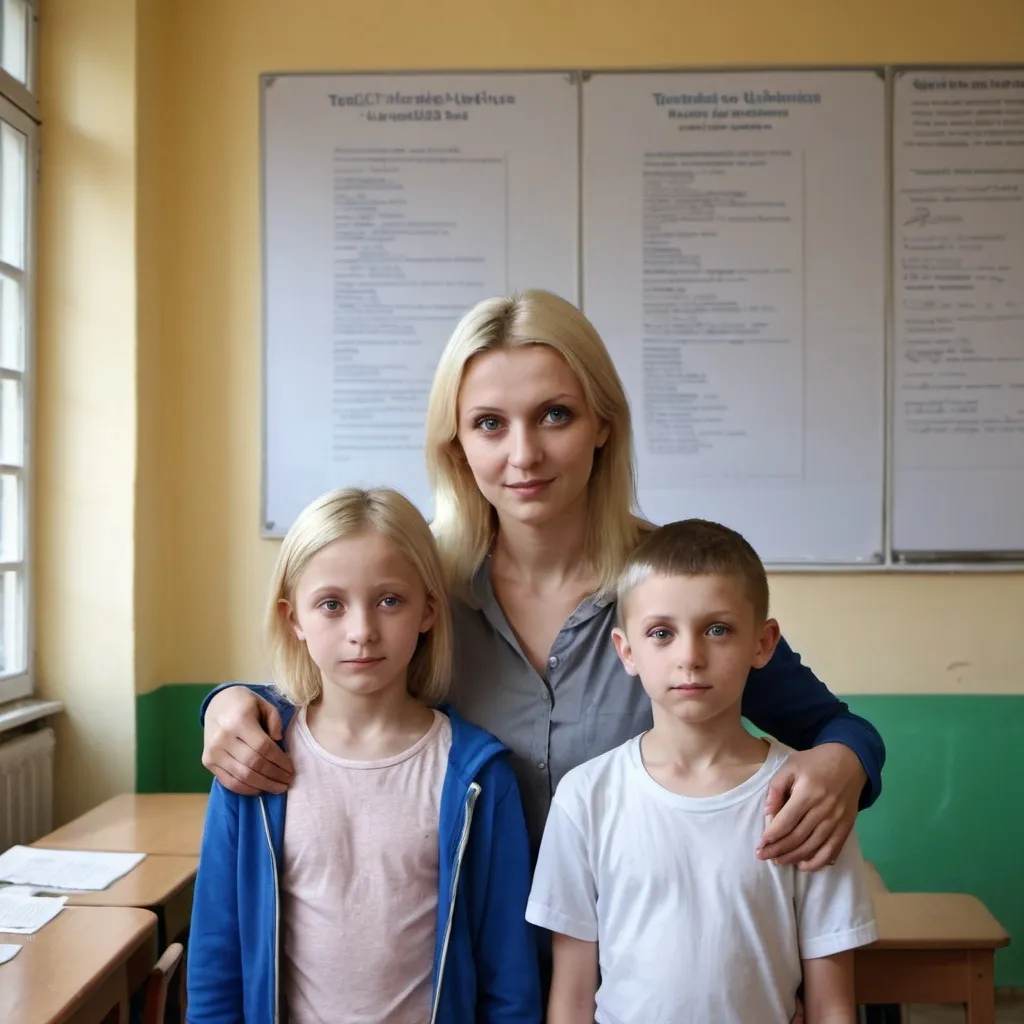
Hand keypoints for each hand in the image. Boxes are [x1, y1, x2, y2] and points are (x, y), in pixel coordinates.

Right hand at [201, 687, 293, 795]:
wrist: (216, 704)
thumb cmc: (245, 705)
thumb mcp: (264, 704)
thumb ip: (275, 721)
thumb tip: (278, 741)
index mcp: (239, 720)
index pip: (263, 747)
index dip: (280, 761)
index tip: (291, 768)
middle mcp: (223, 737)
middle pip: (253, 764)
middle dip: (274, 776)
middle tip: (287, 781)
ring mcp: (213, 751)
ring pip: (241, 776)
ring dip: (263, 785)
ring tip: (277, 787)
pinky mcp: (207, 762)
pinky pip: (228, 781)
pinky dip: (246, 789)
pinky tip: (259, 789)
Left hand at [757, 743, 865, 870]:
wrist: (849, 761)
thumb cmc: (814, 763)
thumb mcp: (790, 767)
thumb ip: (776, 788)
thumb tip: (768, 814)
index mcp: (808, 793)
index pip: (786, 822)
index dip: (772, 836)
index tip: (760, 845)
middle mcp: (824, 809)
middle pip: (798, 837)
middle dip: (778, 850)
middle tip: (764, 857)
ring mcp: (837, 820)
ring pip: (813, 847)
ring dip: (794, 858)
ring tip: (778, 861)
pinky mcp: (846, 827)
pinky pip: (832, 850)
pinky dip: (817, 862)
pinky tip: (803, 866)